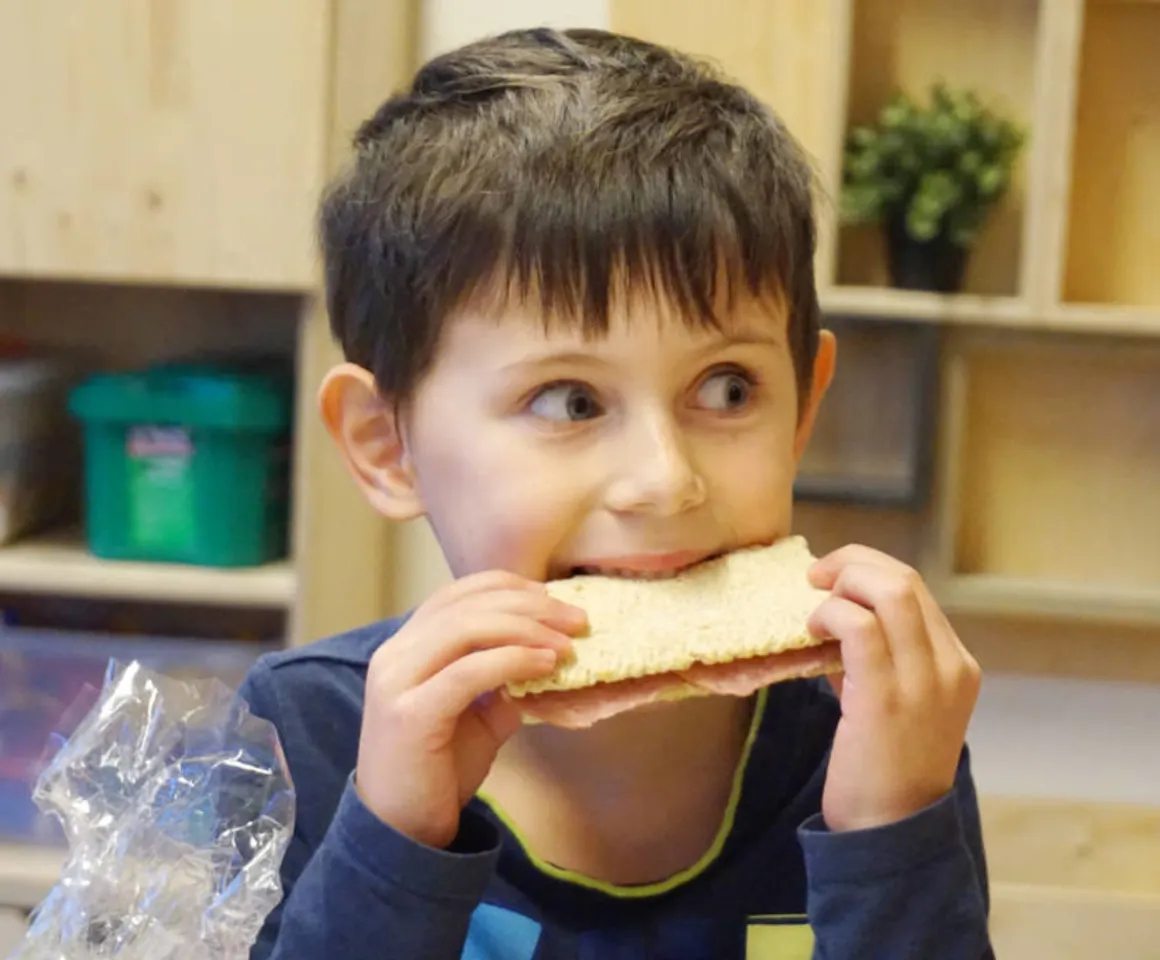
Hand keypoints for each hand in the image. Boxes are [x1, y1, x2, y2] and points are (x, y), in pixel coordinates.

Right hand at [356, 570, 586, 848]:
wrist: (401, 832)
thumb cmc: (438, 772)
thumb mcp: (477, 716)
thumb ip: (502, 682)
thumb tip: (550, 657)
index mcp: (406, 646)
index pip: (458, 593)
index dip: (509, 587)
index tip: (553, 599)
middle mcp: (395, 654)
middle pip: (469, 605)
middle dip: (530, 606)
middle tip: (577, 620)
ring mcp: (397, 681)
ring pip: (468, 627)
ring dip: (527, 629)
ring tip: (567, 644)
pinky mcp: (410, 713)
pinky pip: (469, 671)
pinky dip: (513, 660)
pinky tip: (545, 665)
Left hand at [807, 545, 980, 832]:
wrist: (891, 831)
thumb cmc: (883, 767)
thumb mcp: (893, 702)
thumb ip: (875, 659)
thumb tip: (835, 617)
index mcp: (958, 665)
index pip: (917, 590)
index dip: (869, 570)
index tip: (833, 577)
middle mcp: (951, 667)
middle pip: (905, 580)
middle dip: (854, 563)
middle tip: (816, 575)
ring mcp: (925, 682)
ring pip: (891, 592)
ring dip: (843, 581)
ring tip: (814, 601)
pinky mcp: (886, 699)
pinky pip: (861, 627)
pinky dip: (831, 614)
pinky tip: (811, 629)